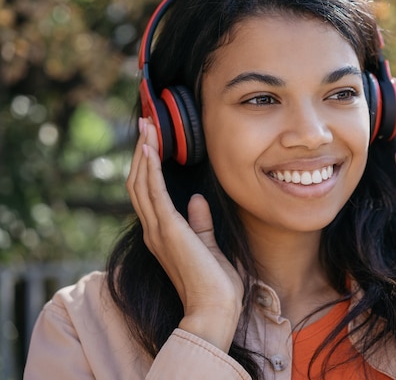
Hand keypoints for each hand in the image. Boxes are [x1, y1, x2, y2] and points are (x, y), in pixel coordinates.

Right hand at [126, 117, 243, 350]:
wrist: (214, 310)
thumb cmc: (215, 284)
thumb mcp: (209, 246)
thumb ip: (200, 223)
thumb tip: (197, 200)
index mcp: (164, 234)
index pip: (149, 193)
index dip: (148, 166)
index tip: (153, 141)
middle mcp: (155, 230)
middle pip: (139, 183)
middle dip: (142, 152)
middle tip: (146, 124)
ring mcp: (159, 230)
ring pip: (141, 184)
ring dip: (143, 153)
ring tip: (146, 127)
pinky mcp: (169, 230)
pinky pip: (154, 193)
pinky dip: (150, 170)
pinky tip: (150, 150)